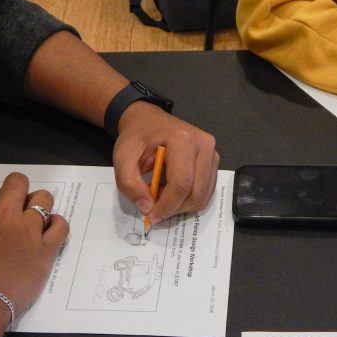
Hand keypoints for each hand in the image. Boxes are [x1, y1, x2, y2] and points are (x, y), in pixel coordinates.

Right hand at [0, 173, 68, 313]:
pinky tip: (52, 226)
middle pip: (17, 183)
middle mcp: (5, 214)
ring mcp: (28, 230)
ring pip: (43, 200)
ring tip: (34, 209)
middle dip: (15, 184)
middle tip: (14, 194)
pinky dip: (58, 223)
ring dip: (39, 200)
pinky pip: (60, 227)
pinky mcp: (45, 249)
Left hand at [114, 102, 218, 224]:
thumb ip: (129, 183)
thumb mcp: (122, 157)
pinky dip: (189, 198)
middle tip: (155, 208)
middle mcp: (204, 145)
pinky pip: (206, 191)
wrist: (148, 120)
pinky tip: (173, 190)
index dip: (167, 205)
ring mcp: (213, 153)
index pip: (182, 183)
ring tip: (162, 195)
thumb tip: (147, 208)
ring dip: (182, 204)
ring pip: (203, 195)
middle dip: (175, 208)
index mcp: (183, 140)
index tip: (151, 216)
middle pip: (196, 192)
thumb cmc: (136, 136)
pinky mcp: (214, 161)